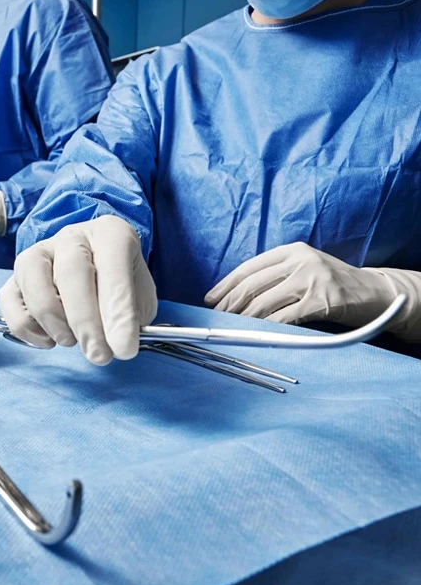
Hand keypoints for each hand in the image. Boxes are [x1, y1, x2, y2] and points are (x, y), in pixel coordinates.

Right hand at [0, 216, 157, 364]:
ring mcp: (38, 253)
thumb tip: (118, 344)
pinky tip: (49, 339)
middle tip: (99, 355)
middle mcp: (72, 237)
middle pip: (71, 271)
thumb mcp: (140, 299)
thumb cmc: (120, 288)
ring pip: (34, 282)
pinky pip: (9, 300)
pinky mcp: (14, 277)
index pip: (113, 267)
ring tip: (72, 341)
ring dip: (53, 321)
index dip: (118, 311)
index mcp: (110, 234)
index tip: (124, 348)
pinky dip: (26, 327)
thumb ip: (131, 316)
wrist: (96, 278)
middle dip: (85, 321)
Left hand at [205, 242, 402, 328]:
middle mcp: (300, 260)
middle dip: (229, 304)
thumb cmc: (332, 283)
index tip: (209, 299)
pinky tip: (255, 334)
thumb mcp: (304, 269)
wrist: (375, 292)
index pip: (248, 268)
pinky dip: (266, 327)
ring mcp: (311, 278)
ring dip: (243, 319)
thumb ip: (275, 276)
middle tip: (217, 319)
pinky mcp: (321, 300)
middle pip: (251, 285)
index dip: (225, 285)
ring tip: (231, 328)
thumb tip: (235, 296)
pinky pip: (284, 317)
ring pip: (263, 303)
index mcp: (291, 250)